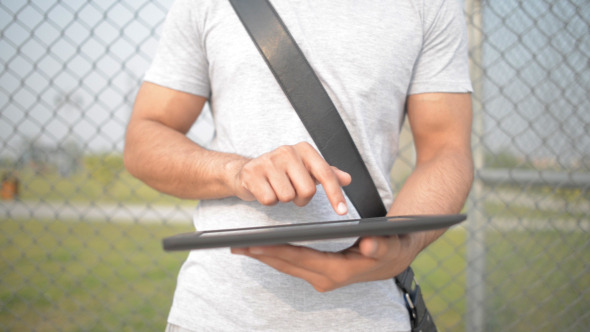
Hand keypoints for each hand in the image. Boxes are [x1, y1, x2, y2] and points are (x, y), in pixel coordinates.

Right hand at [231, 142, 351, 214]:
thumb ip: (327, 174)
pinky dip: (269, 201)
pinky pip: (269, 200)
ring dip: (283, 199)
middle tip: (292, 190)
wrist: (248, 170)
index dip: (335, 194)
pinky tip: (265, 190)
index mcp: (304, 149)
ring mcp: (268, 161)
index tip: (342, 211)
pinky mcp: (252, 173)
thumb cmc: (282, 171)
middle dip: (301, 198)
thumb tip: (347, 178)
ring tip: (277, 188)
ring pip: (288, 197)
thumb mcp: (306, 170)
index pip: (325, 173)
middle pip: (307, 190)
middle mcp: (287, 151)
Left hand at [231, 233, 423, 291]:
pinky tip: (262, 249)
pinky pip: (291, 265)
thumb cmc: (389, 247)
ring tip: (241, 246)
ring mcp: (321, 278)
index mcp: (337, 270)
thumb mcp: (388, 243)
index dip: (276, 250)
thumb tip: (368, 245)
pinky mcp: (318, 274)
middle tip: (234, 244)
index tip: (254, 244)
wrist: (393, 259)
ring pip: (286, 267)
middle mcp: (325, 278)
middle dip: (261, 254)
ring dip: (264, 257)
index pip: (299, 258)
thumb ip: (378, 245)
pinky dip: (275, 257)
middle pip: (287, 264)